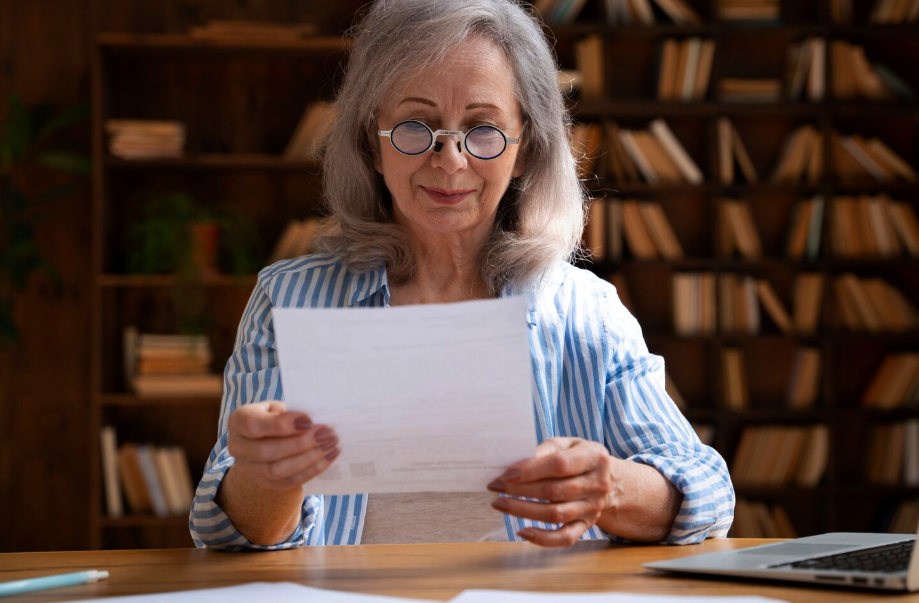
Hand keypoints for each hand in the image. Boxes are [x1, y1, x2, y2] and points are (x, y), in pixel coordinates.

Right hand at [226, 401, 339, 491]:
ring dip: (309, 458)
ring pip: (278, 471)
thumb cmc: (275, 416)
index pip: (254, 426)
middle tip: (327, 434)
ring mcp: (250, 469)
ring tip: (331, 445)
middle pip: (267, 451)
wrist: (266, 439)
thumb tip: (316, 420)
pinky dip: (312, 470)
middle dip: (301, 443)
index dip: (282, 425)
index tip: (309, 420)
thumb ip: (290, 412)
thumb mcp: (277, 407)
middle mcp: (238, 447)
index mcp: (239, 421)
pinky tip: (329, 457)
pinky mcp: (266, 483)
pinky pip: (289, 481)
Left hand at [487, 437, 618, 546]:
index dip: (530, 470)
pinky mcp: (587, 525)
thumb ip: (545, 450)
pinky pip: (565, 537)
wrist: (605, 477)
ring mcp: (593, 508)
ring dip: (524, 511)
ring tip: (500, 504)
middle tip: (495, 487)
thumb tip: (516, 465)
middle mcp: (598, 484)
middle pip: (554, 491)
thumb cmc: (577, 456)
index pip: (560, 465)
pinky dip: (542, 538)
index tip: (505, 475)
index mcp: (594, 457)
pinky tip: (522, 532)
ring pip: (556, 514)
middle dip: (520, 490)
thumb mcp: (566, 443)